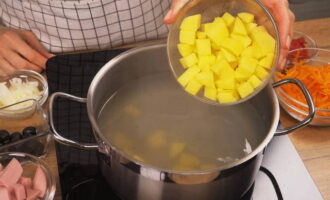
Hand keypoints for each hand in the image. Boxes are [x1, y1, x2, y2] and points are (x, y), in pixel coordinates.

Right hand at [0, 27, 53, 74]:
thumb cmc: (13, 36)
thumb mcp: (27, 37)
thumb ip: (39, 48)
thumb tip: (52, 58)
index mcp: (12, 39)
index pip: (31, 55)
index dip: (42, 62)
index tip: (50, 65)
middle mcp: (3, 49)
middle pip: (23, 65)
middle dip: (35, 69)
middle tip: (41, 68)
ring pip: (14, 72)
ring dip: (27, 74)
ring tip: (32, 70)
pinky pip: (7, 75)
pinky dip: (17, 75)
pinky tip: (22, 72)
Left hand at [164, 0, 294, 69]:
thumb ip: (181, 3)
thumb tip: (168, 21)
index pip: (280, 6)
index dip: (284, 26)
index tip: (281, 46)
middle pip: (283, 17)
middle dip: (284, 41)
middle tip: (277, 64)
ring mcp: (260, 2)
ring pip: (279, 20)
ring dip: (279, 41)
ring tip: (273, 64)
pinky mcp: (255, 7)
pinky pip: (268, 21)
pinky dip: (270, 36)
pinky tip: (262, 52)